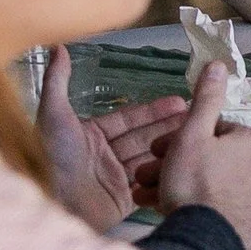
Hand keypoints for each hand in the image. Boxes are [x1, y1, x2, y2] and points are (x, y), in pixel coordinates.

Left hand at [39, 47, 186, 231]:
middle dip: (167, 126)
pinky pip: (147, 184)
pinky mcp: (122, 202)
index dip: (152, 110)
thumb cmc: (52, 156)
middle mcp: (103, 157)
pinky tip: (185, 165)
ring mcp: (114, 180)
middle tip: (197, 116)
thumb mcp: (52, 114)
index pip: (127, 119)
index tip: (179, 101)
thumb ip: (57, 81)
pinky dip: (164, 174)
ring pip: (147, 159)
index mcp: (89, 136)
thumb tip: (57, 47)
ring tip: (197, 138)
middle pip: (141, 138)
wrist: (54, 202)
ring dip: (169, 148)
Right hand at [149, 60, 250, 248]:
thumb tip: (219, 65)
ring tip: (147, 197)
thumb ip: (205, 100)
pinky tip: (171, 214)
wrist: (206, 241)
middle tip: (144, 176)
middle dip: (173, 165)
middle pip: (210, 159)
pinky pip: (218, 208)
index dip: (179, 139)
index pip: (211, 131)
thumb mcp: (192, 134)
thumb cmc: (196, 183)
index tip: (156, 150)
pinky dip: (196, 207)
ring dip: (177, 187)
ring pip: (210, 184)